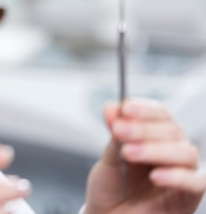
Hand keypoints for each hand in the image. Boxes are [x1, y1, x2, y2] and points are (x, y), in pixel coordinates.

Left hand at [84, 98, 205, 213]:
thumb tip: (112, 107)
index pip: (160, 114)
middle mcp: (174, 150)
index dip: (145, 109)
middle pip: (171, 130)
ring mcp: (184, 172)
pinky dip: (177, 176)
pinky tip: (155, 176)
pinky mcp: (189, 196)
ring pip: (185, 152)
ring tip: (128, 153)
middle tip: (119, 132)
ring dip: (155, 149)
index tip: (125, 108)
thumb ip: (114, 136)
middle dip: (143, 129)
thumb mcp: (109, 159)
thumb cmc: (113, 188)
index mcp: (156, 135)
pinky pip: (196, 182)